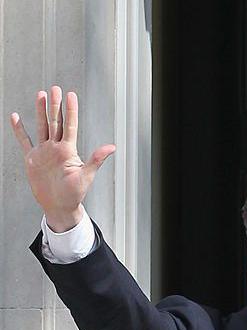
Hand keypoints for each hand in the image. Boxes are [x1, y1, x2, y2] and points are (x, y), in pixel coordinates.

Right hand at [9, 86, 115, 231]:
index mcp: (68, 150)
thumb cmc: (74, 193)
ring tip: (41, 95)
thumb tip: (111, 147)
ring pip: (42, 127)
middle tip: (55, 88)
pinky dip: (19, 130)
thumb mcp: (86, 176)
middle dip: (55, 105)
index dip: (70, 110)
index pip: (69, 125)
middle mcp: (56, 148)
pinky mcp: (32, 159)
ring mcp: (44, 152)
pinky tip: (15, 117)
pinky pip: (24, 141)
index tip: (71, 95)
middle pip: (55, 121)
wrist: (59, 205)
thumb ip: (96, 159)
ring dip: (40, 111)